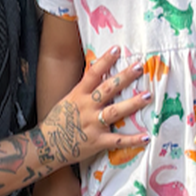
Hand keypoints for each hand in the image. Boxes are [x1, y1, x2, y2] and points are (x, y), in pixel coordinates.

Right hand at [36, 46, 149, 165]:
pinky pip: (117, 141)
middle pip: (107, 89)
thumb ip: (84, 88)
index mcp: (78, 95)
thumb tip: (97, 71)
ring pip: (115, 112)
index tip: (117, 49)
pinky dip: (132, 140)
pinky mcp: (97, 142)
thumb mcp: (68, 100)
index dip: (105, 61)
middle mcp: (86, 107)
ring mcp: (93, 125)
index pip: (93, 74)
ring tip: (148, 96)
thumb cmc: (58, 121)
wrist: (47, 146)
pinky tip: (146, 137)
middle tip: (140, 67)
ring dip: (132, 104)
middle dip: (124, 77)